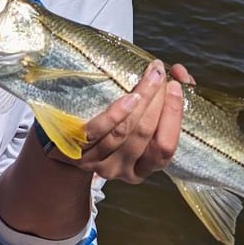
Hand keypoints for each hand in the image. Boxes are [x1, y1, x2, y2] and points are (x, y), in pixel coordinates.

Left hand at [48, 59, 192, 183]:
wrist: (62, 143)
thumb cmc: (111, 127)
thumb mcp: (138, 121)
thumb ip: (164, 101)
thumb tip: (180, 74)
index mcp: (142, 169)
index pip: (165, 149)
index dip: (174, 117)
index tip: (176, 86)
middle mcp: (122, 170)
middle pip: (146, 136)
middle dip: (158, 101)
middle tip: (161, 74)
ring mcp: (97, 162)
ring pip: (125, 132)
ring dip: (142, 100)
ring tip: (150, 76)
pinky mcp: (76, 150)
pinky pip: (99, 132)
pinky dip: (117, 114)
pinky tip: (130, 97)